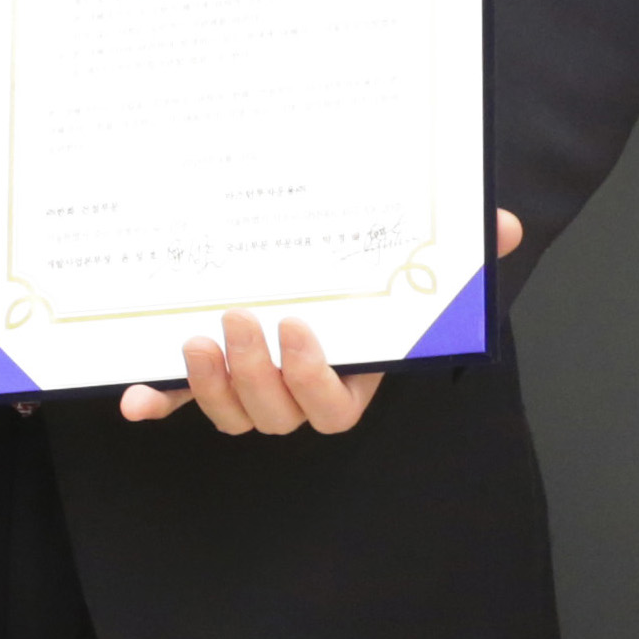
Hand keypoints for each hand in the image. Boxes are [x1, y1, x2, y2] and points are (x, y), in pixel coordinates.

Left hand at [121, 210, 522, 433]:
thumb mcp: (409, 259)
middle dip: (255, 375)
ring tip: (195, 336)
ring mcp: (247, 385)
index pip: (333, 408)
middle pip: (275, 415)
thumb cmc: (369, 276)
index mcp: (346, 375)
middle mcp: (295, 391)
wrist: (316, 268)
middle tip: (240, 318)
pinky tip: (134, 399)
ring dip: (208, 385)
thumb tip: (503, 223)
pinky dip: (158, 400)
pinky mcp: (204, 373)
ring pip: (230, 413)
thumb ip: (459, 250)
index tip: (300, 330)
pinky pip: (179, 399)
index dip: (312, 380)